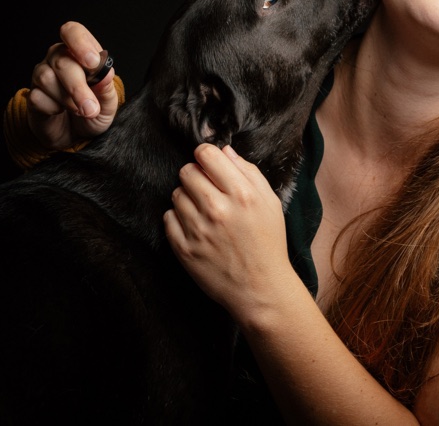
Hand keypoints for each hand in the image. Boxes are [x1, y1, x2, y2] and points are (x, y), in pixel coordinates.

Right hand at [26, 21, 119, 149]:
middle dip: (78, 87)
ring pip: (47, 78)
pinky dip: (53, 108)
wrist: (77, 135)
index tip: (92, 62)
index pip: (73, 32)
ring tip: (80, 110)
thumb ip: (107, 88)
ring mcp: (42, 75)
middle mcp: (58, 59)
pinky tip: (60, 112)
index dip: (80, 43)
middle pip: (62, 62)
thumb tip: (105, 74)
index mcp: (80, 53)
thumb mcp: (109, 102)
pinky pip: (37, 97)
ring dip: (67, 99)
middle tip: (91, 108)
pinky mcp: (32, 94)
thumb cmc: (94, 111)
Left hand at [166, 143, 304, 320]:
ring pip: (176, 194)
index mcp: (242, 195)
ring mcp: (197, 230)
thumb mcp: (270, 204)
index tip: (210, 164)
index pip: (207, 155)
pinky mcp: (183, 248)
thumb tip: (224, 151)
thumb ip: (249, 173)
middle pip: (187, 172)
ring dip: (188, 199)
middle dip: (196, 177)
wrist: (260, 287)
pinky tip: (196, 228)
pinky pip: (168, 218)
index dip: (207, 156)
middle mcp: (218, 209)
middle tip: (208, 191)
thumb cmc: (268, 243)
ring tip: (204, 213)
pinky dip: (179, 220)